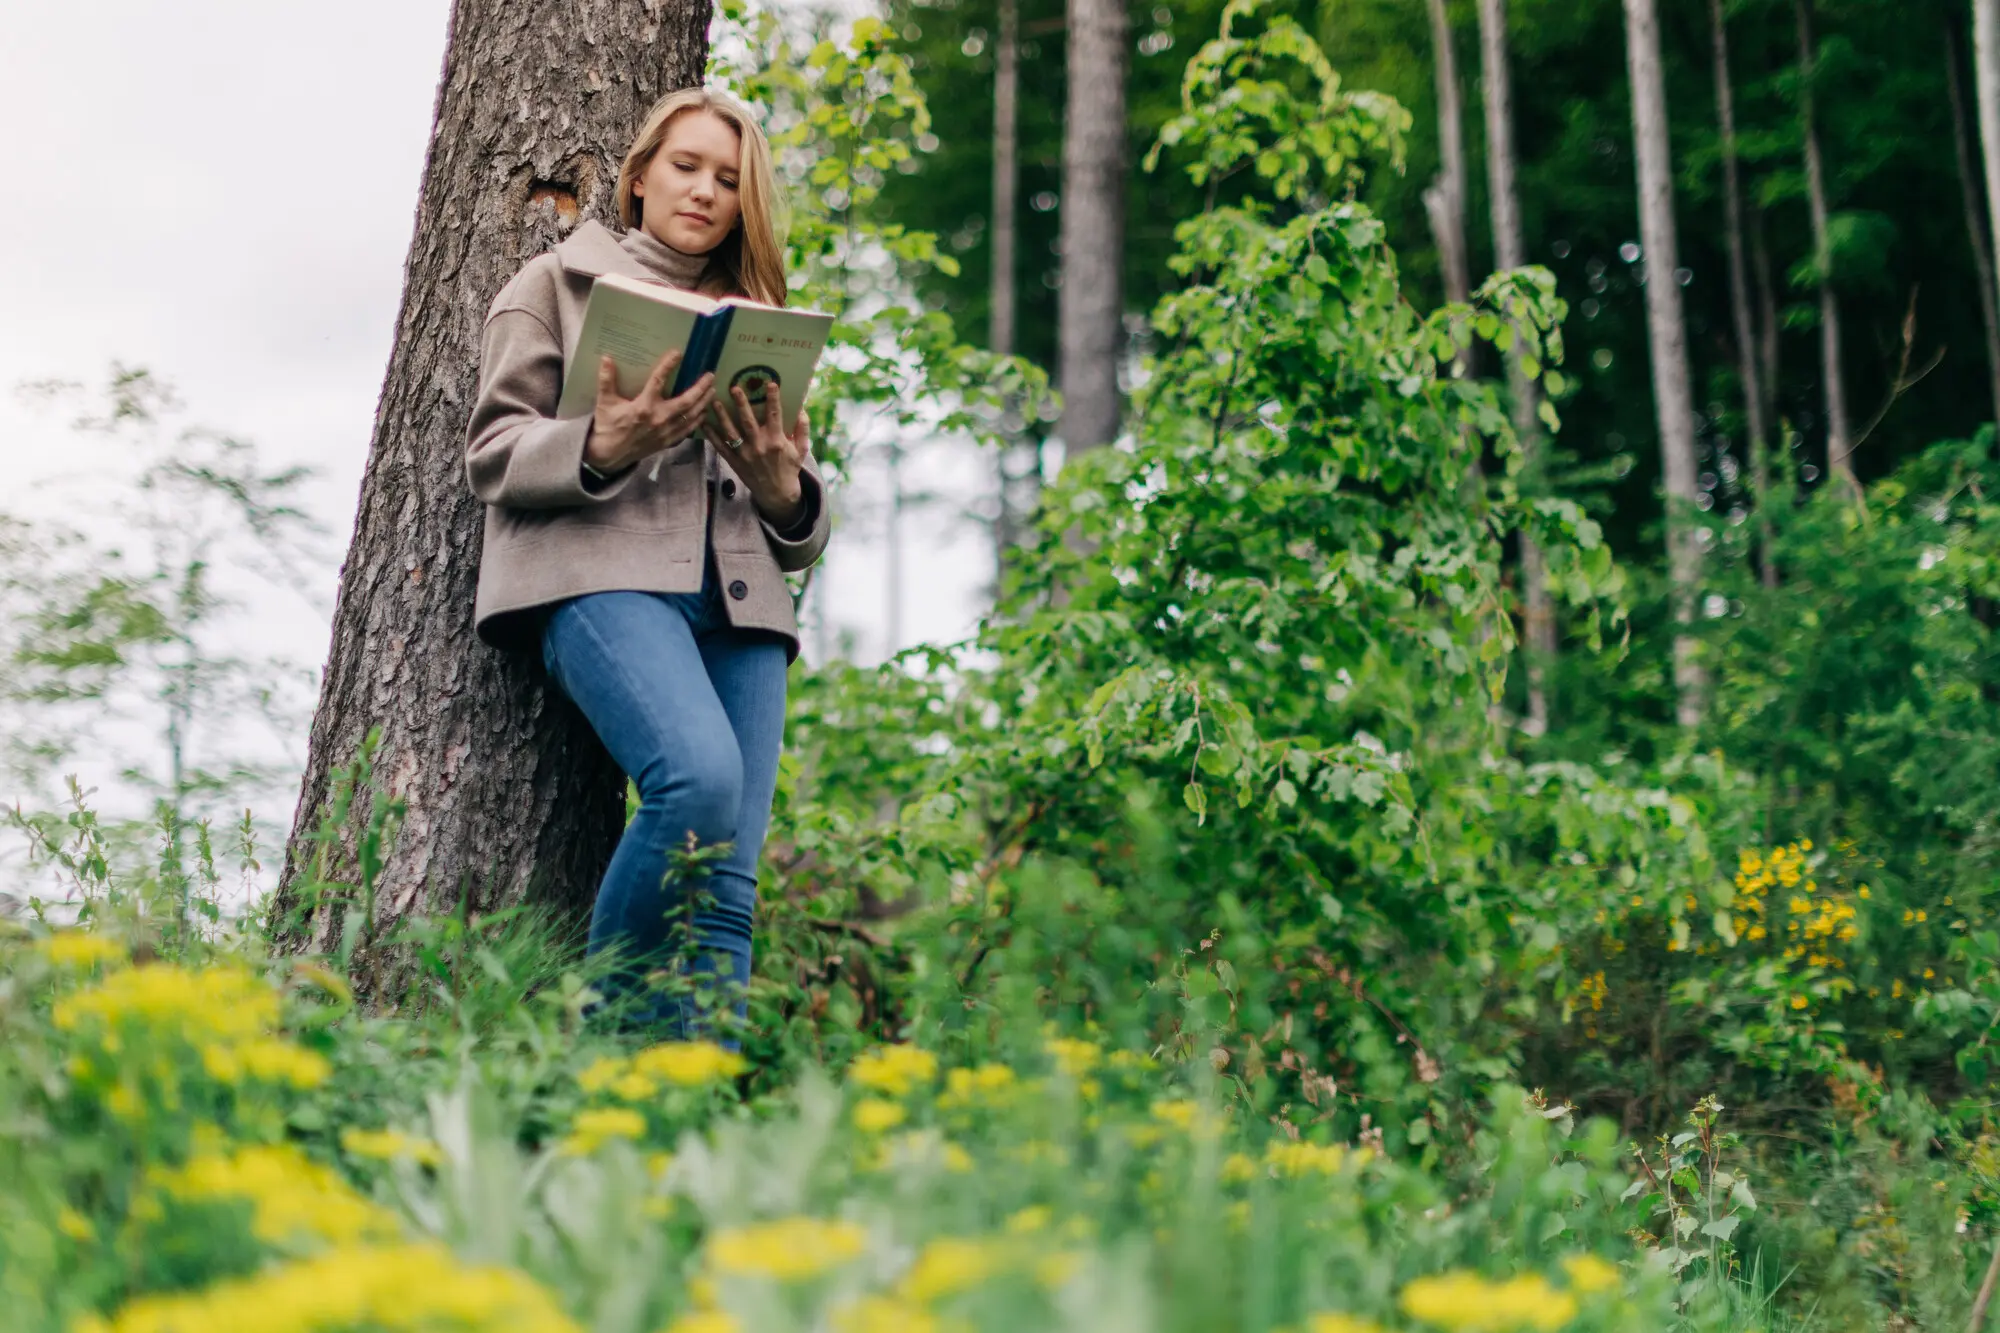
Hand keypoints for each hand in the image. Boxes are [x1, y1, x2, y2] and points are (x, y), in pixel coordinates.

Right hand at [586, 350, 715, 471]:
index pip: (658, 381)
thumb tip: (606, 358)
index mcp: (643, 406)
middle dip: (700, 388)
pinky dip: (698, 420)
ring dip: (703, 402)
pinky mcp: (668, 441)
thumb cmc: (608, 426)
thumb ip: (606, 380)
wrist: (610, 455)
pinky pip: (688, 430)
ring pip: (691, 415)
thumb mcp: (605, 401)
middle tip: (710, 376)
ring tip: (712, 390)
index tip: (678, 353)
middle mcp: (658, 418)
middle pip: (686, 401)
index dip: (668, 366)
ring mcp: (666, 431)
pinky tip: (704, 412)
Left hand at [708, 378, 811, 527]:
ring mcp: (745, 455)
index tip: (770, 384)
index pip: (775, 415)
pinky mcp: (735, 462)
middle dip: (741, 404)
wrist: (777, 494)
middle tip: (734, 388)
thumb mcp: (801, 449)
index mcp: (777, 441)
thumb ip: (802, 429)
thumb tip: (800, 409)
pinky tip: (704, 424)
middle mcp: (760, 446)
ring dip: (722, 416)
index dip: (773, 399)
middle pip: (748, 421)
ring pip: (731, 433)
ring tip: (714, 401)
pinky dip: (712, 436)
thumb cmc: (790, 468)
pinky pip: (721, 447)